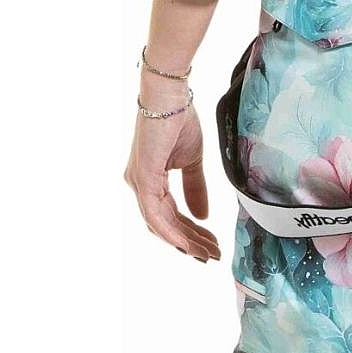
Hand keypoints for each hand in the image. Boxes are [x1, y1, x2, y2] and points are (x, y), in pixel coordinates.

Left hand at [124, 79, 220, 261]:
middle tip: (212, 255)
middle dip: (190, 243)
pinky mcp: (143, 178)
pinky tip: (188, 244)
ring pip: (160, 224)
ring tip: (207, 253)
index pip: (169, 216)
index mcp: (149, 180)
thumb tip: (202, 215)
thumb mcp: (192, 162)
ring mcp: (139, 183)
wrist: (171, 97)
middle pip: (165, 225)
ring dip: (185, 242)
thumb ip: (195, 189)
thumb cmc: (179, 120)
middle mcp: (139, 184)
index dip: (190, 233)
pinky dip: (172, 232)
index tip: (210, 245)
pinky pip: (156, 215)